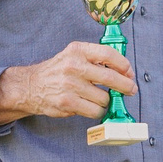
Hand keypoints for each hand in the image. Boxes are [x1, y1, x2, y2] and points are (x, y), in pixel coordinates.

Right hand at [0, 41, 133, 124]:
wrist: (31, 86)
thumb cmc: (58, 72)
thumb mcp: (74, 56)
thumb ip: (96, 60)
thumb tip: (125, 72)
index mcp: (78, 51)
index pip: (108, 54)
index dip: (124, 65)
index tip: (129, 73)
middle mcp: (74, 66)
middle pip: (111, 78)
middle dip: (126, 86)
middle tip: (131, 89)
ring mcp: (70, 85)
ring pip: (105, 98)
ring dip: (106, 101)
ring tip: (98, 98)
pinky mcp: (68, 102)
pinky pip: (96, 110)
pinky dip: (98, 110)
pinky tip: (91, 106)